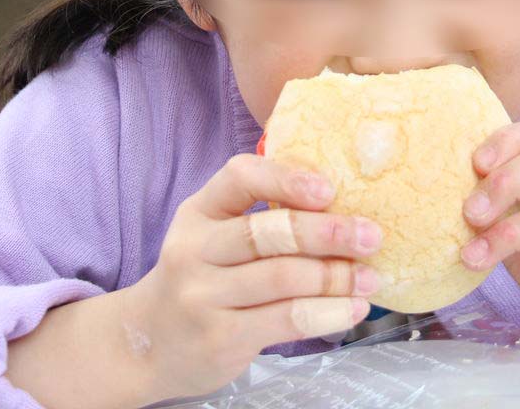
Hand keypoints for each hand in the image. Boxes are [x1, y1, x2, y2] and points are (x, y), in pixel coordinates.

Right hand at [124, 153, 379, 400]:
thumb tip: (346, 209)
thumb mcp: (212, 235)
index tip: (329, 189)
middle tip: (372, 235)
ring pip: (283, 278)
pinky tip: (351, 309)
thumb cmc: (202, 278)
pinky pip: (285, 320)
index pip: (239, 176)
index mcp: (198, 212)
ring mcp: (203, 296)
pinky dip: (327, 313)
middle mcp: (194, 249)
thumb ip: (260, 219)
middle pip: (267, 232)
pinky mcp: (220, 337)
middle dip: (328, 232)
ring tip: (370, 278)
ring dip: (336, 276)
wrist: (147, 342)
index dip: (286, 178)